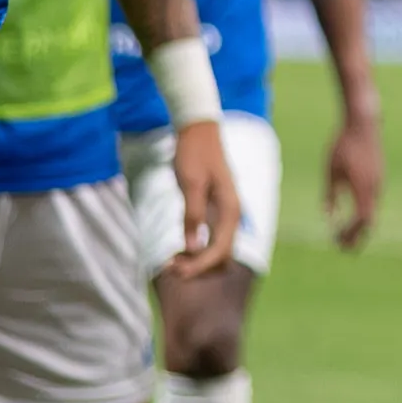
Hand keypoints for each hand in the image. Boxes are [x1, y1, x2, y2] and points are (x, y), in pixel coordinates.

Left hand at [166, 119, 240, 280]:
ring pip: (217, 249)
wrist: (198, 131)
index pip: (220, 250)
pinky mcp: (216, 211)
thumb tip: (193, 249)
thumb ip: (193, 216)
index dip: (199, 265)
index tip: (176, 271)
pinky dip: (197, 249)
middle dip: (198, 266)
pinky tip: (180, 248)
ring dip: (197, 260)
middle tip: (170, 266)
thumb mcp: (190, 184)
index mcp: (230, 209)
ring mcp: (225, 213)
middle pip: (222, 254)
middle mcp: (232, 215)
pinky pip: (212, 239)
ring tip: (172, 260)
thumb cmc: (194, 154)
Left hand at [322, 111, 384, 251]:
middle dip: (356, 236)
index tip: (335, 240)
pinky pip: (373, 202)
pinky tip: (352, 215)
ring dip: (359, 226)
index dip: (350, 233)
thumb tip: (328, 217)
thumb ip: (330, 195)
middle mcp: (375, 188)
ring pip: (372, 212)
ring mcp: (380, 182)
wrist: (363, 123)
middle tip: (341, 247)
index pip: (360, 220)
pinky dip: (363, 213)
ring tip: (343, 234)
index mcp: (363, 187)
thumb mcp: (331, 170)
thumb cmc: (343, 145)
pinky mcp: (379, 177)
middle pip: (369, 221)